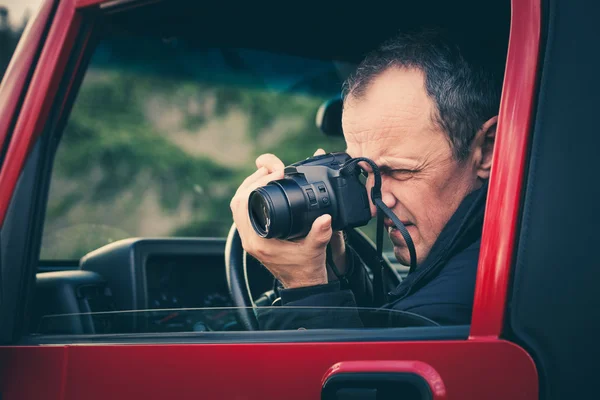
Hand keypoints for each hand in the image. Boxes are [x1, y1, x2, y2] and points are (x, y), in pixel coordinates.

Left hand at [229, 149, 346, 288]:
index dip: (257, 183)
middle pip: (237, 201)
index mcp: (258, 241)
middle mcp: (249, 239)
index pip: (243, 205)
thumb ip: (320, 233)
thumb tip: (325, 217)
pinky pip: (245, 212)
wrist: (303, 285)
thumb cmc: (306, 270)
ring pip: (239, 206)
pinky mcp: (254, 237)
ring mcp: (250, 238)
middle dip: (252, 180)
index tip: (276, 174)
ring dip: (250, 187)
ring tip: (268, 175)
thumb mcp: (315, 249)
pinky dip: (252, 197)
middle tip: (271, 169)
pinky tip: (266, 189)